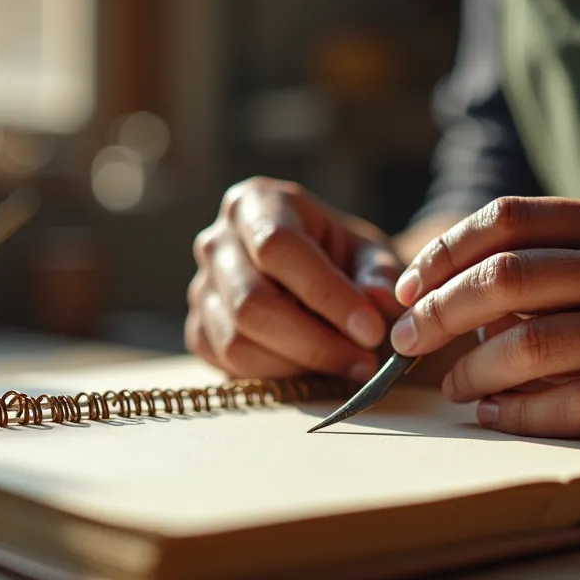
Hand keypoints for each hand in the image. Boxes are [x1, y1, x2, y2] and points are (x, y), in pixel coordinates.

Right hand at [186, 177, 402, 380]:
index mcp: (257, 203)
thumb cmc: (343, 257)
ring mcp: (201, 289)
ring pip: (238, 342)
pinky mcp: (199, 331)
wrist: (317, 276)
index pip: (279, 246)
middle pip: (252, 303)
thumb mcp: (370, 253)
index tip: (371, 329)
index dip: (326, 293)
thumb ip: (380, 275)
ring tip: (349, 367)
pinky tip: (317, 370)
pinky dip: (280, 376)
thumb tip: (377, 301)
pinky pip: (231, 366)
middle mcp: (217, 242)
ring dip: (300, 365)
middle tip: (365, 361)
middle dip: (316, 342)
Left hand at [388, 194, 579, 437]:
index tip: (407, 287)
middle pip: (510, 280)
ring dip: (474, 371)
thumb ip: (562, 252)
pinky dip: (523, 413)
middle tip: (405, 339)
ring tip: (453, 385)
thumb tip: (453, 288)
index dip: (444, 254)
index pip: (510, 220)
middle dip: (437, 313)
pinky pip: (578, 404)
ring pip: (535, 346)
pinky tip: (496, 413)